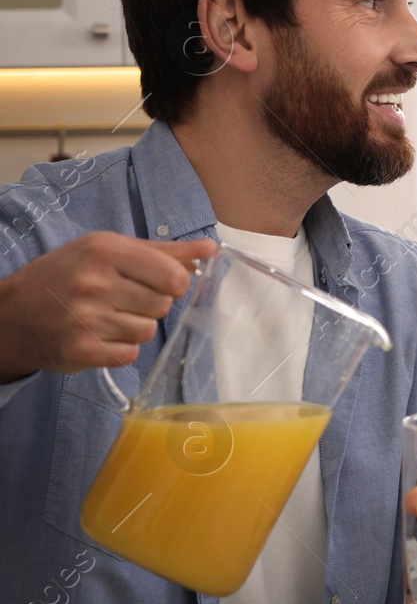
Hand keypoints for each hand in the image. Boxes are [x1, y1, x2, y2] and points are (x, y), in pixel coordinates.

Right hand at [0, 232, 214, 382]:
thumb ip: (164, 251)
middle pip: (163, 305)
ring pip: (148, 331)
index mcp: (105, 250)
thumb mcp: (110, 250)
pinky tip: (99, 335)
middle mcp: (94, 282)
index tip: (162, 283)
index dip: (176, 283)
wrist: (15, 313)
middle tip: (122, 299)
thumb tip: (210, 249)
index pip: (173, 276)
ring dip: (135, 327)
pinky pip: (130, 354)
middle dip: (151, 304)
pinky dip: (120, 349)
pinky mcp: (81, 350)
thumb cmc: (69, 275)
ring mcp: (86, 318)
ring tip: (107, 317)